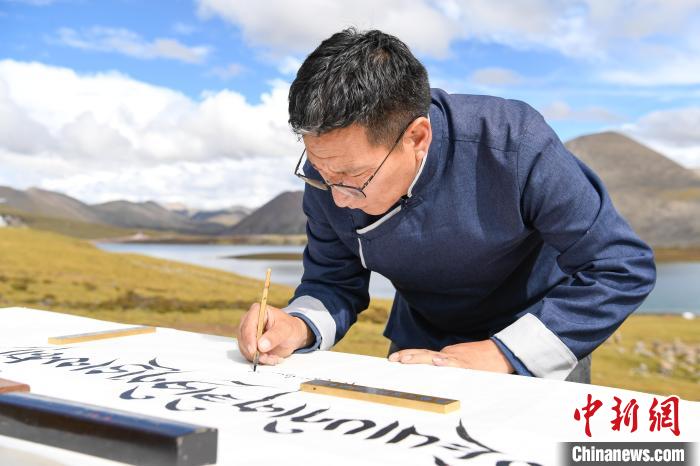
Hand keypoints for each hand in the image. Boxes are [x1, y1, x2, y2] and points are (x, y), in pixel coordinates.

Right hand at [237, 303, 313, 364]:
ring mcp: (248, 334)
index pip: (248, 326)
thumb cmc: (290, 327)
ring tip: (273, 357)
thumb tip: (261, 345)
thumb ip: (275, 336)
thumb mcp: (286, 329)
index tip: (254, 350)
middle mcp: (249, 321)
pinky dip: (260, 360)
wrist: (293, 336)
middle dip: (254, 351)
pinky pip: (249, 355)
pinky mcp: (249, 344)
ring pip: (245, 349)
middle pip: (243, 338)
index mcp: (257, 311)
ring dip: (259, 357)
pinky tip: (271, 358)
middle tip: (266, 357)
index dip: (249, 339)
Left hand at [388, 339, 514, 373]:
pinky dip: (447, 363)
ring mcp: (458, 360)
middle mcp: (449, 356)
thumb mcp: (461, 360)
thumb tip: (434, 369)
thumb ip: (447, 364)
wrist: (501, 353)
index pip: (423, 355)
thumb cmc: (481, 360)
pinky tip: (438, 362)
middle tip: (393, 359)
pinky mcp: (468, 366)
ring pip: (436, 358)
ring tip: (405, 359)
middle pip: (425, 355)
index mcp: (446, 356)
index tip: (393, 359)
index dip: (409, 356)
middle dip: (408, 357)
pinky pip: (456, 365)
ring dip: (420, 358)